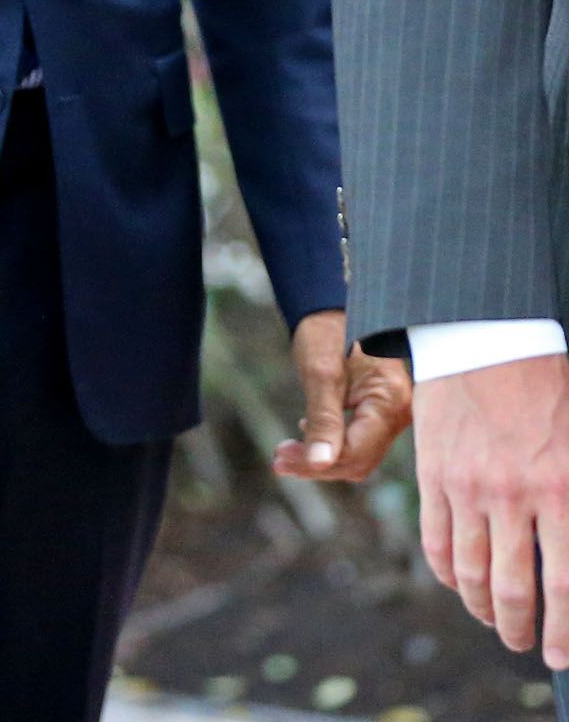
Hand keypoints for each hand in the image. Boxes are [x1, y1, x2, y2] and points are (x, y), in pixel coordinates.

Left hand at [273, 309, 411, 481]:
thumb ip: (323, 420)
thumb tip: (320, 463)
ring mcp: (391, 413)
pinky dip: (331, 445)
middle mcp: (400, 411)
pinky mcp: (379, 412)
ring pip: (358, 454)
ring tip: (285, 454)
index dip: (319, 462)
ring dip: (322, 458)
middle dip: (318, 464)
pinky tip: (306, 436)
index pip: (357, 451)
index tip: (282, 458)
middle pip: (359, 458)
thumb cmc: (327, 333)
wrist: (330, 310)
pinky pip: (358, 441)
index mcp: (390, 400)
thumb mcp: (320, 373)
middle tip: (279, 459)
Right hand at [414, 353, 568, 668]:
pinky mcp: (433, 473)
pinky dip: (447, 574)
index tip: (560, 655)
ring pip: (470, 575)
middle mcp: (512, 496)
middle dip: (522, 630)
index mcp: (561, 489)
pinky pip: (435, 542)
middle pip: (513, 591)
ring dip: (484, 610)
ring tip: (495, 620)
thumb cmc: (550, 385)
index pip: (564, 587)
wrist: (487, 334)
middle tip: (528, 644)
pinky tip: (460, 583)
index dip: (563, 633)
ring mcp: (466, 486)